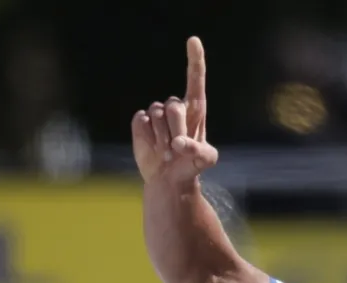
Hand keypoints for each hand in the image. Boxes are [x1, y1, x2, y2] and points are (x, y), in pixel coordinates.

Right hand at [131, 36, 218, 185]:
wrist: (168, 179)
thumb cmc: (191, 166)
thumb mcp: (205, 160)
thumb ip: (200, 153)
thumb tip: (181, 144)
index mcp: (195, 110)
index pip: (195, 80)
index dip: (195, 60)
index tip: (194, 40)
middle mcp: (176, 108)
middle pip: (173, 106)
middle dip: (176, 130)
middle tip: (178, 149)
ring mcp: (157, 114)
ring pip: (155, 114)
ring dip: (161, 137)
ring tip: (167, 152)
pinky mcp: (141, 122)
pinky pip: (140, 122)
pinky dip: (147, 138)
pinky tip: (153, 148)